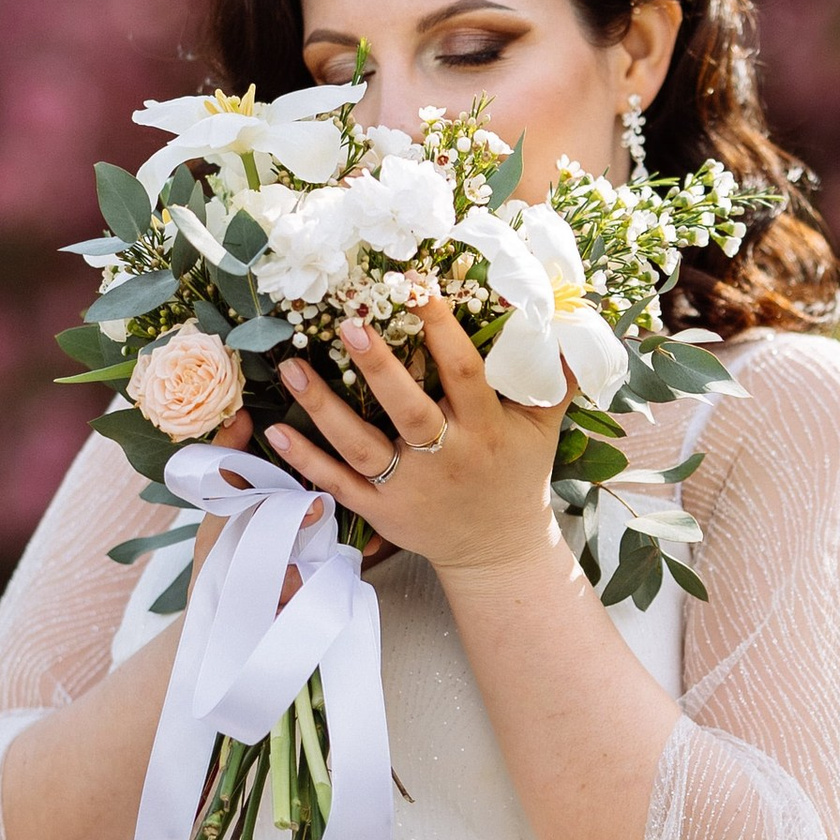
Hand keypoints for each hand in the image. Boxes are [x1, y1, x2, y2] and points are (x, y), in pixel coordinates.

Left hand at [271, 298, 566, 586]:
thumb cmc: (517, 475)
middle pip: (407, 409)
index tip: (417, 287)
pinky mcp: (380, 512)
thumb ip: (554, 376)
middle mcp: (445, 458)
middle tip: (347, 323)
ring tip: (292, 367)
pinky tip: (272, 432)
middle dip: (376, 366)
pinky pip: (337, 484)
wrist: (497, 552)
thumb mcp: (543, 427)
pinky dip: (305, 461)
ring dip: (323, 408)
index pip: (463, 373)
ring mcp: (408, 488)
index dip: (441, 330)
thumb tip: (566, 320)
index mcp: (485, 430)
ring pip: (361, 446)